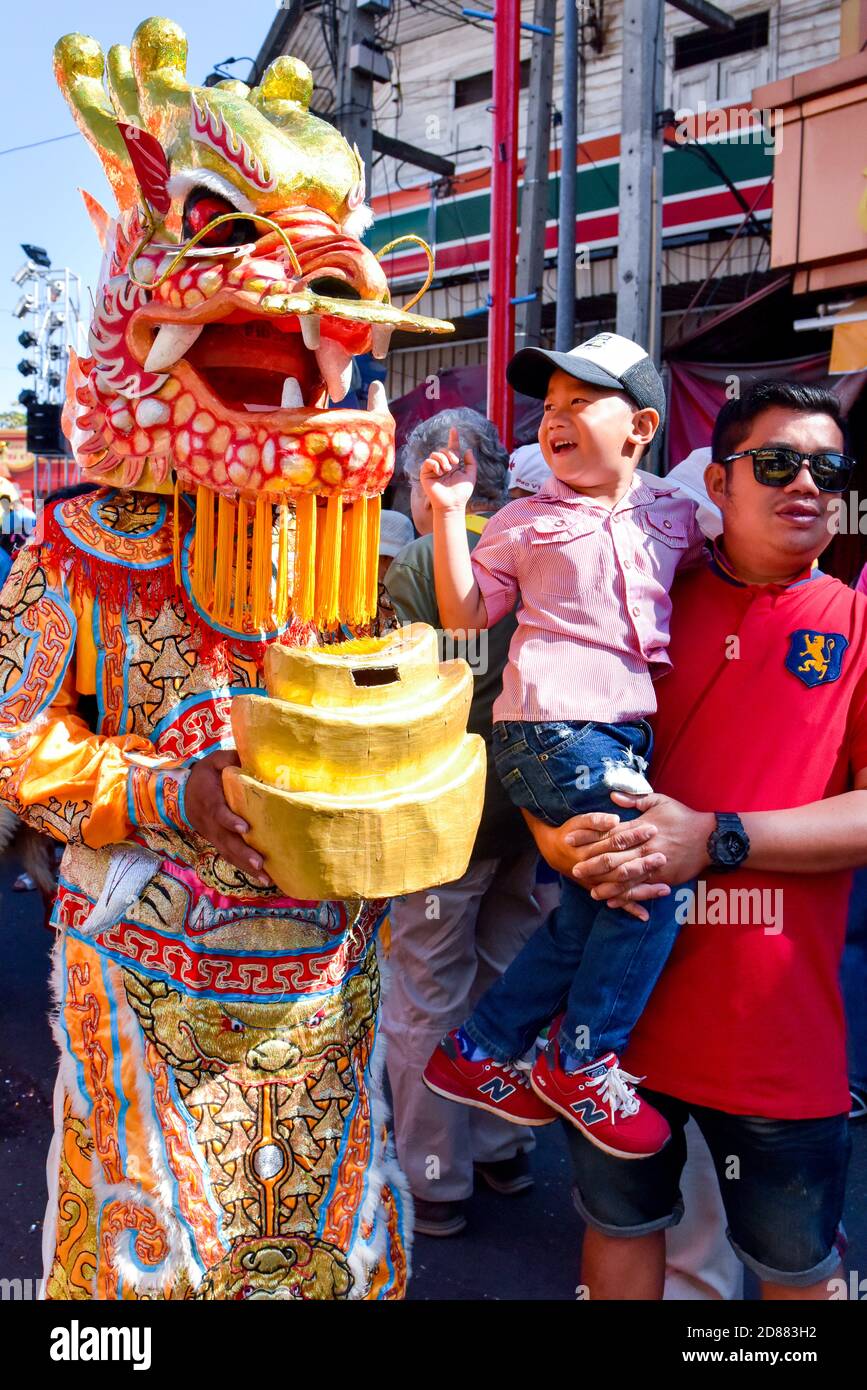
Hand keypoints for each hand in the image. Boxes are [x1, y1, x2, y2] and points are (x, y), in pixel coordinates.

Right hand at [183, 750, 271, 886]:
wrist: (182, 792)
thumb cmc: (206, 774)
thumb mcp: (215, 760)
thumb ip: (232, 758)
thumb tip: (254, 756)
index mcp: (210, 800)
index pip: (219, 812)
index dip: (230, 820)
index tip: (244, 827)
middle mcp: (210, 822)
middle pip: (226, 841)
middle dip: (243, 854)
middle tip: (260, 864)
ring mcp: (212, 834)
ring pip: (228, 853)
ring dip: (246, 866)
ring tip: (265, 879)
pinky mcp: (217, 841)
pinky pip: (229, 856)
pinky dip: (243, 867)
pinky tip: (260, 878)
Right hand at [418, 426, 476, 511]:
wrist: (453, 504)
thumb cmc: (462, 493)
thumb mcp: (471, 476)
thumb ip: (471, 463)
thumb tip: (467, 450)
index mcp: (453, 465)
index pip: (452, 448)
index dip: (453, 438)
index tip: (454, 429)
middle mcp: (443, 465)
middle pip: (444, 449)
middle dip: (450, 453)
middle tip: (455, 463)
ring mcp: (434, 469)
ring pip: (435, 454)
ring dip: (443, 459)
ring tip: (447, 470)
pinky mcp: (426, 474)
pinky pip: (428, 461)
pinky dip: (434, 464)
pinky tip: (439, 472)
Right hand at [521, 809, 665, 920]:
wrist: (554, 850)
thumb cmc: (571, 832)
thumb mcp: (579, 821)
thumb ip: (596, 820)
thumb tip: (615, 820)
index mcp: (589, 849)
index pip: (615, 841)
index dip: (633, 835)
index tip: (652, 829)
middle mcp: (593, 870)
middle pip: (621, 867)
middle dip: (643, 864)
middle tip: (662, 858)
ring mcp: (596, 883)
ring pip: (621, 888)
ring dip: (642, 889)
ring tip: (665, 888)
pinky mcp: (598, 890)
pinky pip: (615, 900)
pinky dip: (629, 908)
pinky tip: (645, 916)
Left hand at [576, 793, 713, 918]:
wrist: (710, 838)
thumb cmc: (683, 817)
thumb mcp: (660, 801)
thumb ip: (634, 799)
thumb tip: (612, 796)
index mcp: (640, 827)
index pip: (607, 832)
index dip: (587, 836)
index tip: (570, 838)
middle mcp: (643, 847)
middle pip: (612, 857)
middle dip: (591, 864)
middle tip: (574, 868)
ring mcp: (653, 864)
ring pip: (624, 877)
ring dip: (606, 885)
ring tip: (590, 891)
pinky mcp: (662, 877)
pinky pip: (640, 889)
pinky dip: (626, 896)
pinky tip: (613, 901)